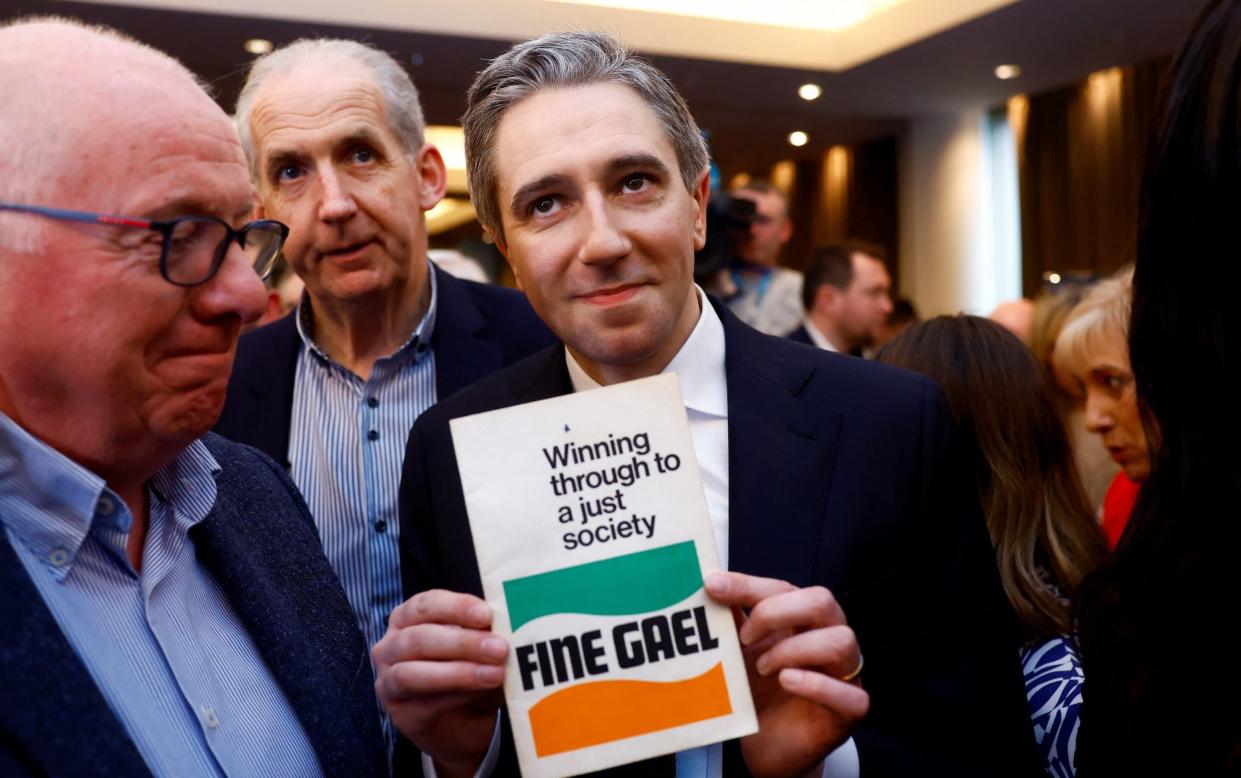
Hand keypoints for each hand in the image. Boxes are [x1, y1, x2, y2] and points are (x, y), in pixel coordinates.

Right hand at [372, 590, 507, 777]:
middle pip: (419, 638)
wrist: (465, 723)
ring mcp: (389, 682)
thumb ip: (486, 634)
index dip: (456, 607)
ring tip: (496, 673)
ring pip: (413, 673)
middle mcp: (390, 647)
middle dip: (463, 642)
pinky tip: (482, 692)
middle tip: (499, 648)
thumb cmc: (470, 673)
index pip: (425, 605)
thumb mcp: (481, 648)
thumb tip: (506, 624)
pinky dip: (457, 696)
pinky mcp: (401, 714)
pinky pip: (425, 703)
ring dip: (459, 672)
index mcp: (408, 619)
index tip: (487, 614)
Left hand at [704, 572, 868, 777]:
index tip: (712, 586)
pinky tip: (787, 682)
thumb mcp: (740, 652)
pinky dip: (817, 685)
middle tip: (745, 638)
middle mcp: (828, 638)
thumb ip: (730, 621)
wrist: (768, 745)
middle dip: (776, 612)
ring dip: (794, 650)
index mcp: (803, 619)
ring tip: (764, 668)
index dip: (748, 585)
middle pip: (821, 601)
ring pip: (841, 641)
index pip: (782, 588)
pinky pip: (851, 695)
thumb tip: (707, 585)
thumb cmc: (761, 693)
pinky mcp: (849, 710)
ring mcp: (843, 674)